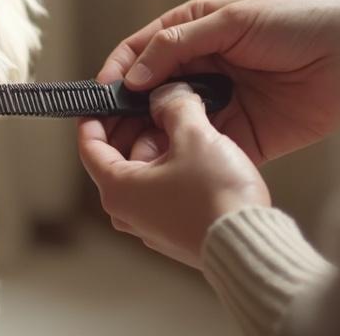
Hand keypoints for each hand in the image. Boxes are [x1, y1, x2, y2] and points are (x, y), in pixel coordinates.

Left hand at [78, 83, 270, 267]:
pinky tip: (196, 149)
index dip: (95, 116)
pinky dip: (172, 165)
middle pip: (117, 155)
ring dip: (158, 142)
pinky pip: (163, 188)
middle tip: (152, 99)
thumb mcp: (193, 136)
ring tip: (182, 119)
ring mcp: (151, 223)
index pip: (89, 145)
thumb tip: (168, 95)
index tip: (103, 97)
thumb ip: (175, 107)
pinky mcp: (175, 229)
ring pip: (144, 170)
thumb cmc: (216, 197)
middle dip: (135, 124)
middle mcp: (127, 211)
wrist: (251, 246)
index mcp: (117, 189)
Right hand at [99, 0, 339, 162]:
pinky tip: (169, 165)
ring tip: (135, 153)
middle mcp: (198, 70)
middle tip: (107, 133)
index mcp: (190, 34)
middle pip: (147, 95)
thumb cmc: (294, 23)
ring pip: (169, 126)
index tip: (100, 95)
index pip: (138, 54)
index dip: (116, 73)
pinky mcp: (240, 137)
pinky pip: (202, 150)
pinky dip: (183, 159)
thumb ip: (176, 45)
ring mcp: (217, 105)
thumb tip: (133, 76)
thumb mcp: (230, 20)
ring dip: (149, 139)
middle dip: (125, 114)